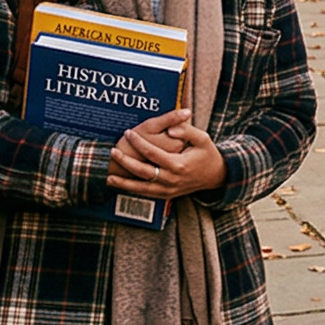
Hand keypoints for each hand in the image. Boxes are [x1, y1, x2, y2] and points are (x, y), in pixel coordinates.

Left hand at [106, 109, 226, 198]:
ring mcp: (169, 189)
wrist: (216, 176)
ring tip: (109, 177)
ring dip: (124, 183)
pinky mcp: (167, 195)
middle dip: (126, 161)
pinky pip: (146, 194)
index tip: (128, 133)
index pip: (153, 153)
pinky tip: (121, 186)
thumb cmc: (207, 154)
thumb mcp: (202, 138)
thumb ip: (186, 131)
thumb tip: (170, 128)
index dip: (139, 142)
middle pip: (143, 171)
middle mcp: (172, 179)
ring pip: (141, 188)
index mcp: (179, 164)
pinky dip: (132, 191)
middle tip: (113, 151)